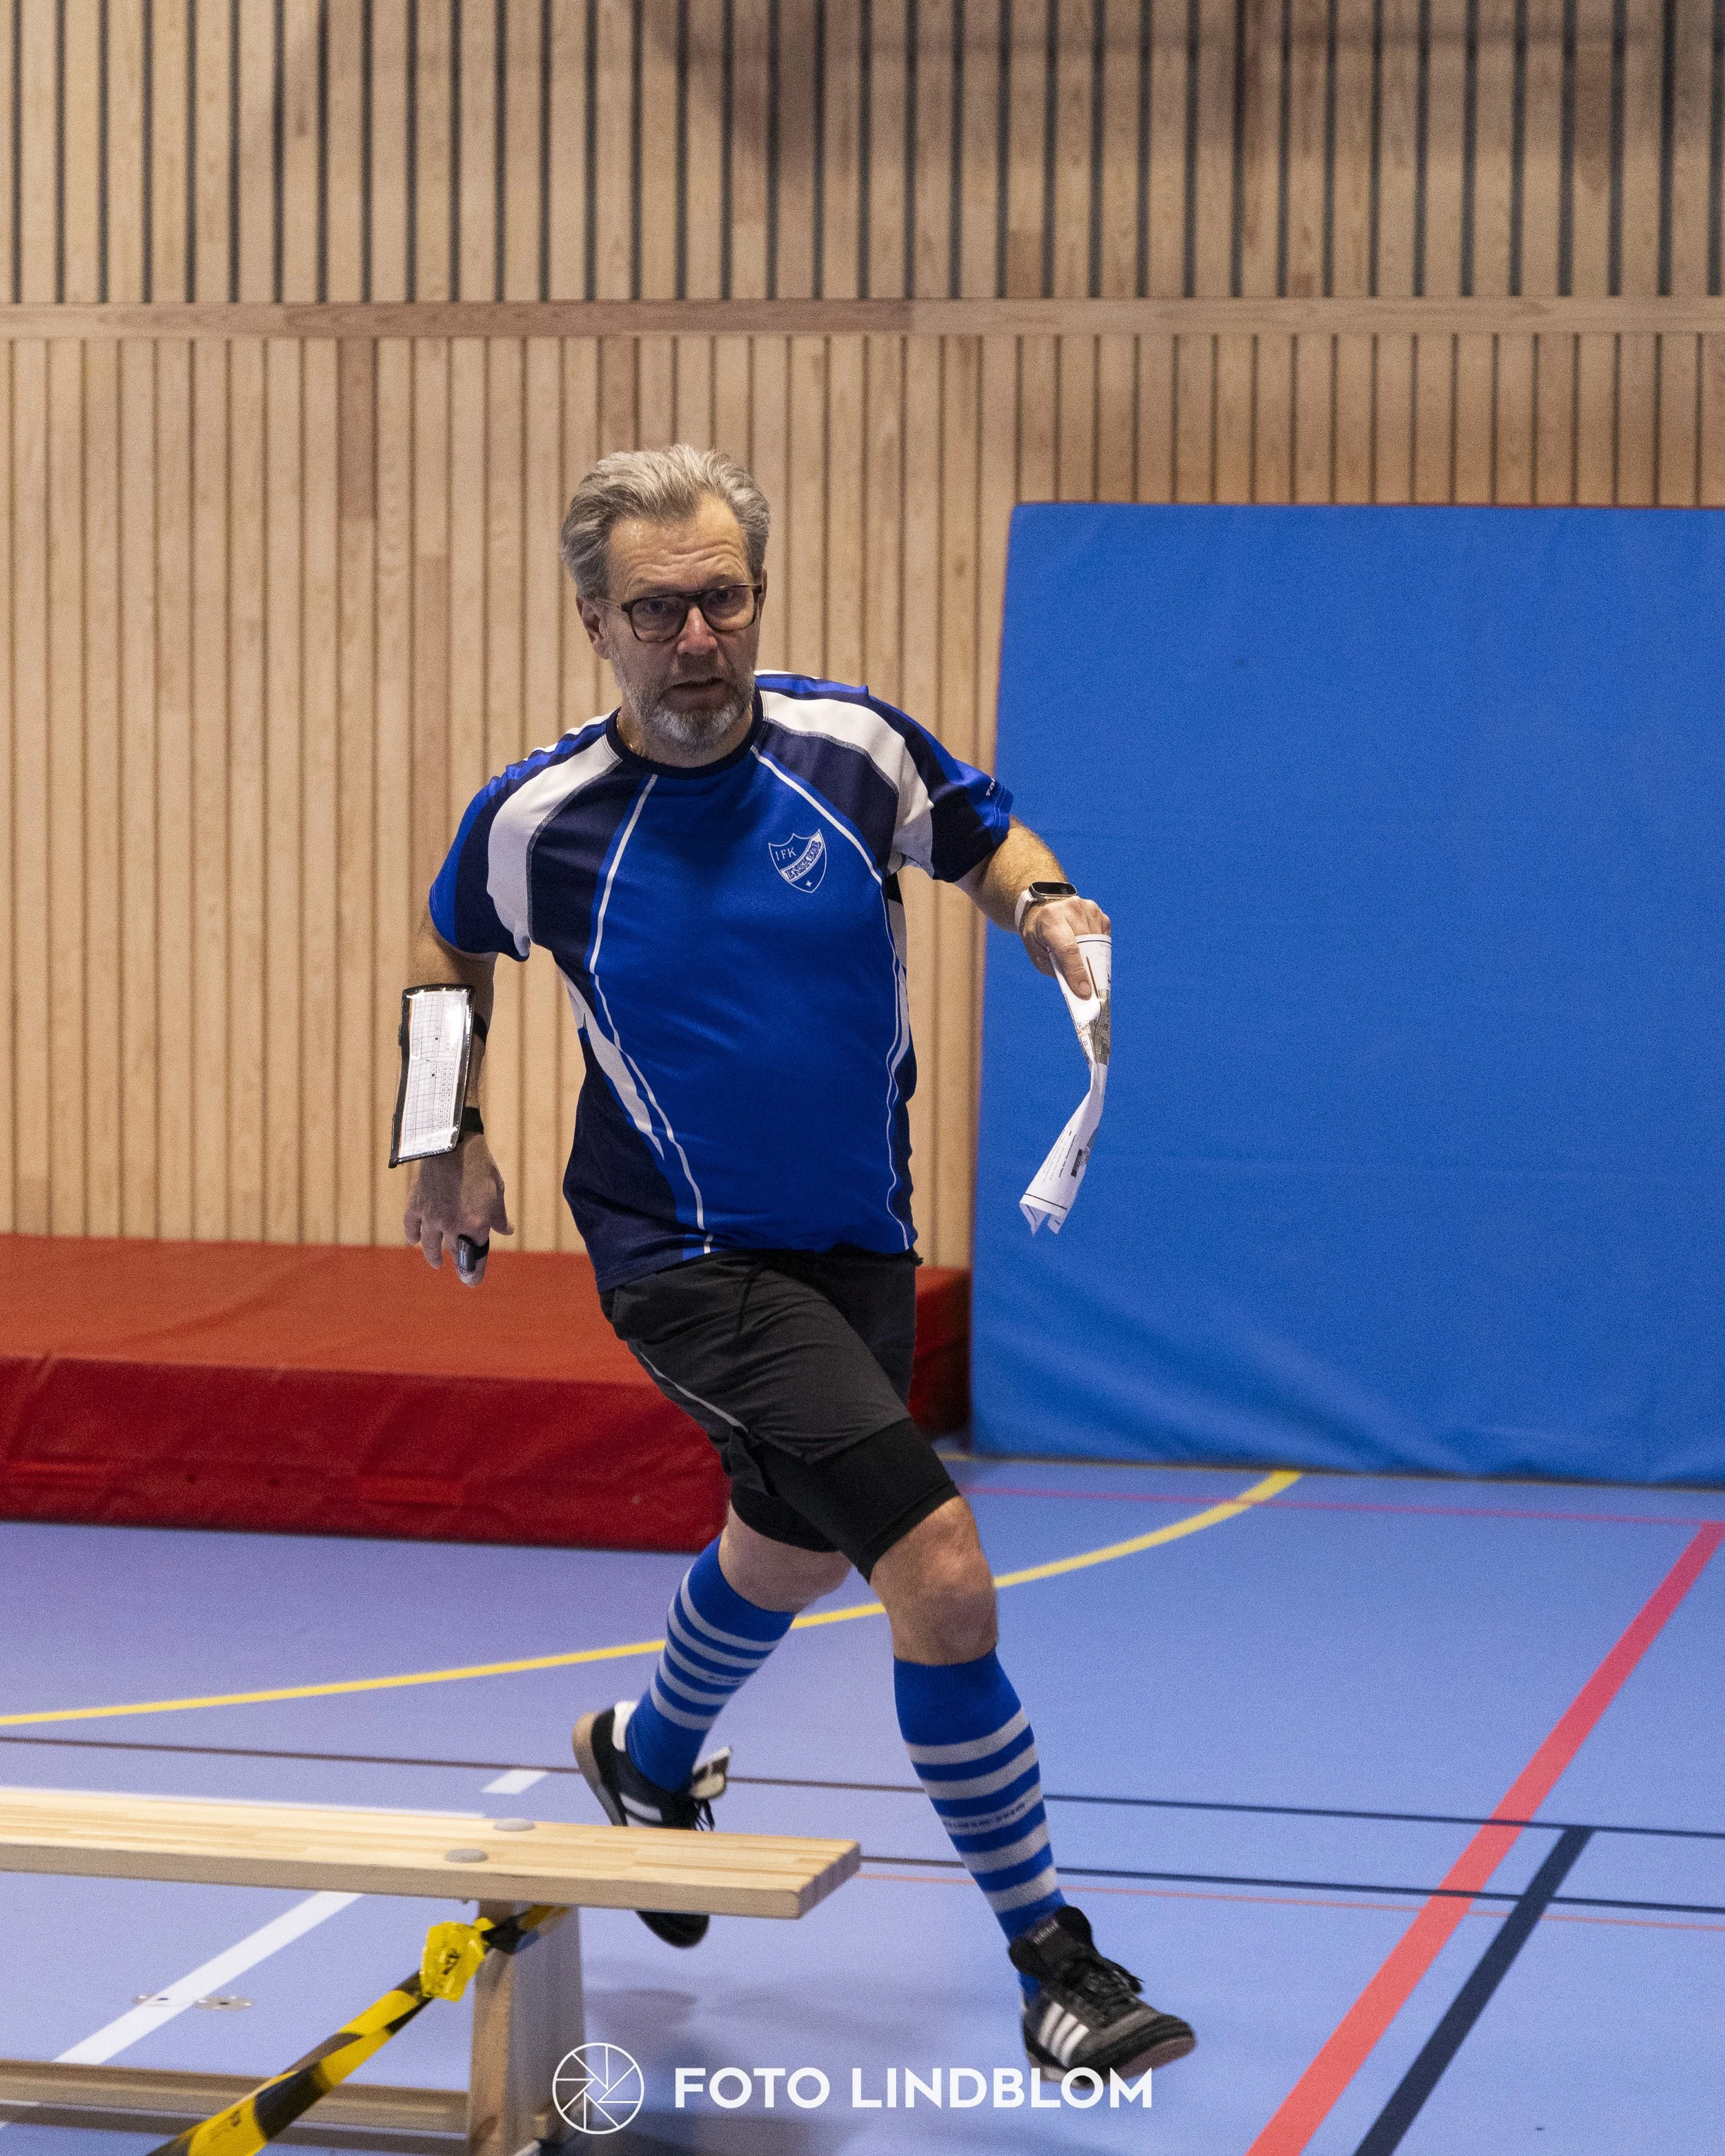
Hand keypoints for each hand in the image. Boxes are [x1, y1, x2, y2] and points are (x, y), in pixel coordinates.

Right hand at [403, 1136, 513, 1286]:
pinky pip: (411, 1226)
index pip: (474, 1257)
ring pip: (429, 1245)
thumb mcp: (497, 1192)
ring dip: (433, 1255)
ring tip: (436, 1262)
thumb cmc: (480, 1166)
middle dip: (458, 1263)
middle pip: (454, 1251)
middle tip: (461, 1270)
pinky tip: (413, 1241)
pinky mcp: (416, 1205)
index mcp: (475, 1225)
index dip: (474, 1272)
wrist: (452, 1143)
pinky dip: (412, 1235)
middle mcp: (452, 1226)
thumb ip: (499, 1216)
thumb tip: (506, 1231)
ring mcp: (431, 1217)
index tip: (472, 1281)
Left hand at [1021, 894, 1110, 996]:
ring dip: (1093, 957)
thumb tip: (1081, 988)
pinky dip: (1097, 947)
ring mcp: (1086, 907)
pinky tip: (1086, 948)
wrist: (1042, 911)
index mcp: (1050, 920)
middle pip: (1086, 945)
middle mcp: (1070, 909)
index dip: (1077, 971)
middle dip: (1089, 969)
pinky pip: (1102, 936)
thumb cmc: (1039, 938)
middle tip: (1091, 989)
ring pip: (1097, 941)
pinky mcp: (1096, 910)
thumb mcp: (1039, 955)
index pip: (1068, 949)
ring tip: (1085, 966)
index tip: (1084, 991)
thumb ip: (1058, 970)